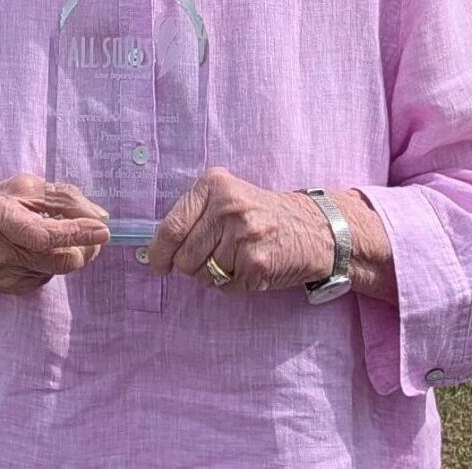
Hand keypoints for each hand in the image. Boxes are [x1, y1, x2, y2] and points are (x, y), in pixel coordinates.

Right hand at [0, 174, 110, 293]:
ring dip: (69, 251)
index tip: (103, 229)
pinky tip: (37, 248)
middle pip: (60, 259)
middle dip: (85, 245)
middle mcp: (0, 254)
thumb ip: (61, 197)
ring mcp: (6, 277)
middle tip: (91, 230)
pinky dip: (53, 260)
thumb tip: (97, 216)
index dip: (77, 233)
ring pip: (59, 268)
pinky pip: (49, 275)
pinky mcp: (13, 290)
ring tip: (54, 233)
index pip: (44, 235)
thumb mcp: (20, 188)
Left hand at [147, 168, 333, 293]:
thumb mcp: (228, 197)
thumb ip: (194, 215)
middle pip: (184, 258)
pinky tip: (251, 266)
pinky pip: (225, 287)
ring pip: (203, 275)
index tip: (159, 264)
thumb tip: (155, 249)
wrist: (315, 227)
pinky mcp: (256, 263)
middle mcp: (228, 207)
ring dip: (215, 275)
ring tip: (238, 257)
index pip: (171, 227)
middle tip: (216, 255)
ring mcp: (243, 236)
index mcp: (215, 185)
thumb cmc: (264, 214)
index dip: (159, 253)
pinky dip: (234, 283)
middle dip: (193, 266)